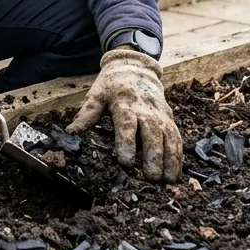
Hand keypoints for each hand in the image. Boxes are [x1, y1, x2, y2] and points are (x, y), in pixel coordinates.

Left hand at [67, 48, 182, 182]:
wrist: (135, 68)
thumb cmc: (113, 86)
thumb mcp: (97, 95)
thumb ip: (87, 114)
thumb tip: (72, 132)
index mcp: (124, 103)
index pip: (127, 123)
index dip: (127, 142)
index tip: (126, 161)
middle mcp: (145, 109)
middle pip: (152, 132)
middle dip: (153, 155)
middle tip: (150, 176)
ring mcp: (160, 114)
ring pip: (168, 137)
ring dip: (169, 159)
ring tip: (167, 181)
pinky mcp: (169, 119)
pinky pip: (176, 138)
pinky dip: (178, 156)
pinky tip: (175, 173)